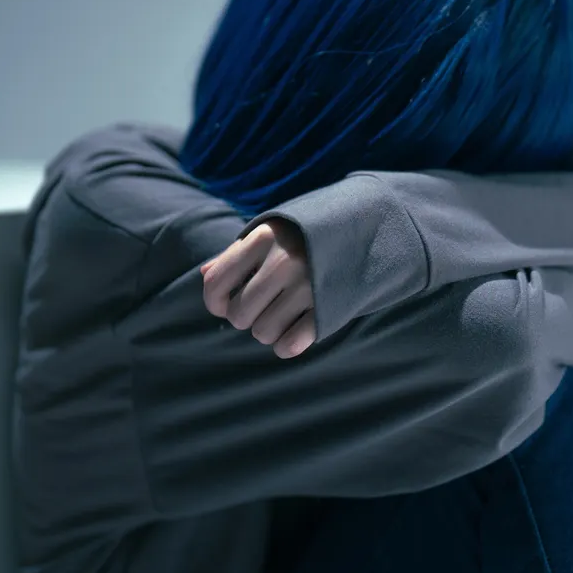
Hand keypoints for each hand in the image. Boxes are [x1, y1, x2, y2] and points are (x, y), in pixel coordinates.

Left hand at [200, 218, 316, 358]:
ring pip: (262, 333)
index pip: (216, 284)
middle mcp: (283, 261)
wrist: (367, 227)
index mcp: (263, 237)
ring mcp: (308, 285)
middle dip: (245, 317)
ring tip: (280, 315)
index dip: (214, 302)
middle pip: (238, 314)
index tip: (224, 305)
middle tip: (260, 306)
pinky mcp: (329, 307)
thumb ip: (238, 254)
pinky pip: (290, 345)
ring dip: (267, 331)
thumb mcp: (272, 232)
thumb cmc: (306, 234)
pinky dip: (287, 344)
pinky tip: (294, 331)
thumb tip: (204, 276)